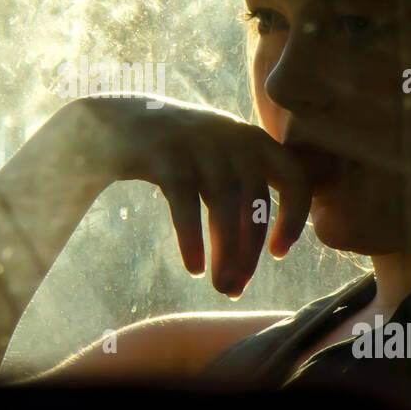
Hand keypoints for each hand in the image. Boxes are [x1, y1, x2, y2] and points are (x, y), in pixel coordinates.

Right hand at [59, 94, 312, 297]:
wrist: (115, 120)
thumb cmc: (174, 154)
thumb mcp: (216, 160)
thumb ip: (240, 190)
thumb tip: (255, 251)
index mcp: (252, 139)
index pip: (295, 176)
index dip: (294, 217)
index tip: (278, 254)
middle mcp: (232, 136)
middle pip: (254, 202)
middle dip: (249, 251)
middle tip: (236, 289)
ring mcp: (198, 141)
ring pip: (225, 204)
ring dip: (227, 251)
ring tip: (221, 286)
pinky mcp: (163, 152)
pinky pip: (186, 202)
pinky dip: (193, 237)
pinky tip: (194, 266)